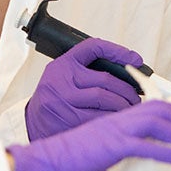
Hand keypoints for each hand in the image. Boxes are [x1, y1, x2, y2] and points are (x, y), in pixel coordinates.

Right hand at [25, 37, 143, 141]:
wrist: (33, 123)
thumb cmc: (55, 99)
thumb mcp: (64, 78)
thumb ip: (88, 73)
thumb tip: (126, 75)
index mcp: (63, 65)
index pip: (93, 47)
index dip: (117, 51)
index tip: (135, 60)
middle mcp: (61, 79)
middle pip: (105, 78)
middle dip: (127, 89)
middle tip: (136, 96)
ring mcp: (64, 100)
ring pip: (104, 98)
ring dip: (124, 105)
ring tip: (131, 108)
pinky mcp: (68, 119)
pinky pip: (99, 117)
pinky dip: (114, 118)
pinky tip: (119, 120)